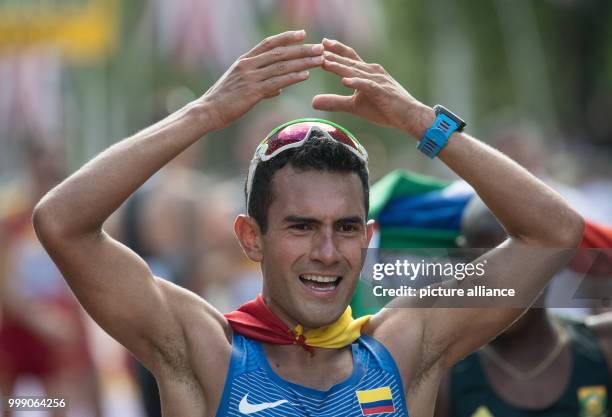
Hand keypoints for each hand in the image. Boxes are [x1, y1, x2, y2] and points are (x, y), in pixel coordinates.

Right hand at [200, 30, 323, 130]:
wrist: (208, 111)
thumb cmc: (224, 100)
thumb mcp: (241, 87)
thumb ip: (262, 85)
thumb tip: (278, 88)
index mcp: (244, 61)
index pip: (269, 43)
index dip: (286, 37)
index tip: (303, 33)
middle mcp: (248, 65)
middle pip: (279, 53)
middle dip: (301, 49)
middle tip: (319, 47)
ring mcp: (250, 78)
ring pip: (281, 66)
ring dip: (302, 62)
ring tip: (319, 60)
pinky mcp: (252, 92)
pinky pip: (277, 82)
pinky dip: (292, 78)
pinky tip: (305, 75)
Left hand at [312, 38, 433, 137]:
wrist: (410, 116)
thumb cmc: (384, 109)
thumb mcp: (354, 106)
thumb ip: (335, 102)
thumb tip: (313, 102)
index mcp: (366, 72)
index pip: (348, 58)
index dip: (335, 50)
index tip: (320, 45)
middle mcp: (371, 71)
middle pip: (349, 61)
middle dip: (333, 55)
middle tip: (317, 48)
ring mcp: (378, 80)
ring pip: (355, 71)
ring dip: (340, 67)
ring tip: (324, 62)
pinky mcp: (383, 92)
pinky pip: (367, 86)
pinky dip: (356, 83)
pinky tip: (344, 82)